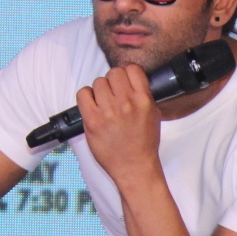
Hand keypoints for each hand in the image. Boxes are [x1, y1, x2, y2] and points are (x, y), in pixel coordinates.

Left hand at [75, 65, 162, 188]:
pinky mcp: (92, 120)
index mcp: (144, 100)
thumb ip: (143, 96)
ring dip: (99, 90)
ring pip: (98, 82)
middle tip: (113, 94)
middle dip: (113, 81)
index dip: (126, 72)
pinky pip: (83, 94)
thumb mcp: (153, 115)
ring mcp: (108, 111)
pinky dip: (86, 97)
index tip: (124, 79)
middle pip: (114, 72)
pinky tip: (93, 106)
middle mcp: (127, 103)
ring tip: (103, 103)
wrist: (135, 167)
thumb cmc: (144, 144)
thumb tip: (131, 80)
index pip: (132, 68)